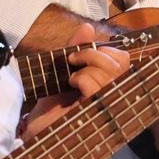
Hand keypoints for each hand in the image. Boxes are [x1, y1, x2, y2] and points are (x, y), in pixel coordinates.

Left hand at [20, 23, 131, 140]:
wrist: (35, 132)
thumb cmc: (51, 105)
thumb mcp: (61, 71)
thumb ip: (75, 48)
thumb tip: (87, 27)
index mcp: (108, 84)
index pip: (123, 60)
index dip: (107, 50)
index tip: (83, 54)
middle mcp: (112, 94)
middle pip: (121, 62)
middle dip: (95, 54)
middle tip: (74, 61)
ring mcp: (106, 105)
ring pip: (110, 72)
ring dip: (87, 66)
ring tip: (72, 78)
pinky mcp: (94, 112)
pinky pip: (96, 86)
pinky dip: (82, 78)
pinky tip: (71, 86)